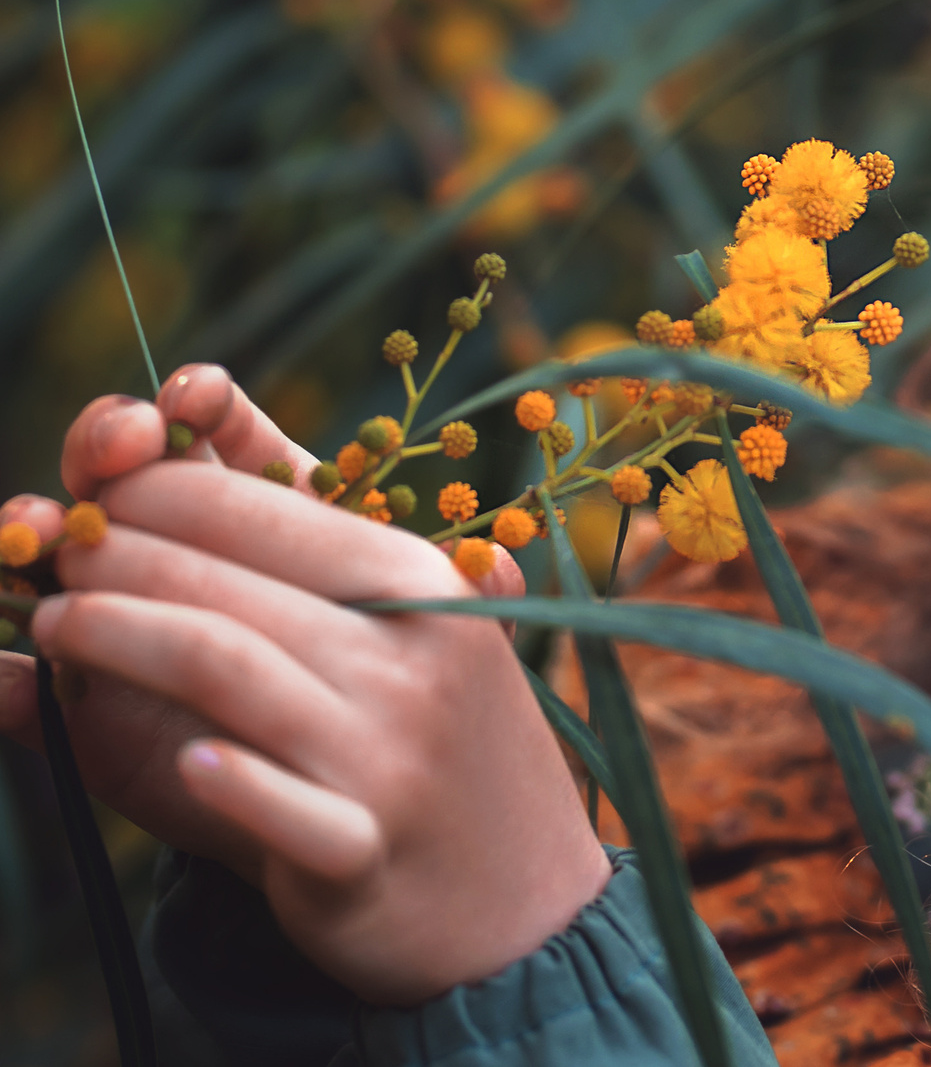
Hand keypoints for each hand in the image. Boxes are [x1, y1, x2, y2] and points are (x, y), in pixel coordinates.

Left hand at [0, 371, 601, 1005]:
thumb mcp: (394, 622)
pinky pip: (280, 809)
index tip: (89, 495)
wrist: (513, 894)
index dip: (152, 488)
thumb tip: (181, 406)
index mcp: (420, 580)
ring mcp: (389, 752)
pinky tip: (186, 762)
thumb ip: (297, 526)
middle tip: (47, 564)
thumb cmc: (424, 733)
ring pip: (225, 669)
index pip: (261, 503)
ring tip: (52, 630)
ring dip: (113, 640)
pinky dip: (227, 783)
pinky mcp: (361, 852)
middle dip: (107, 560)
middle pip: (222, 583)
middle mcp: (413, 654)